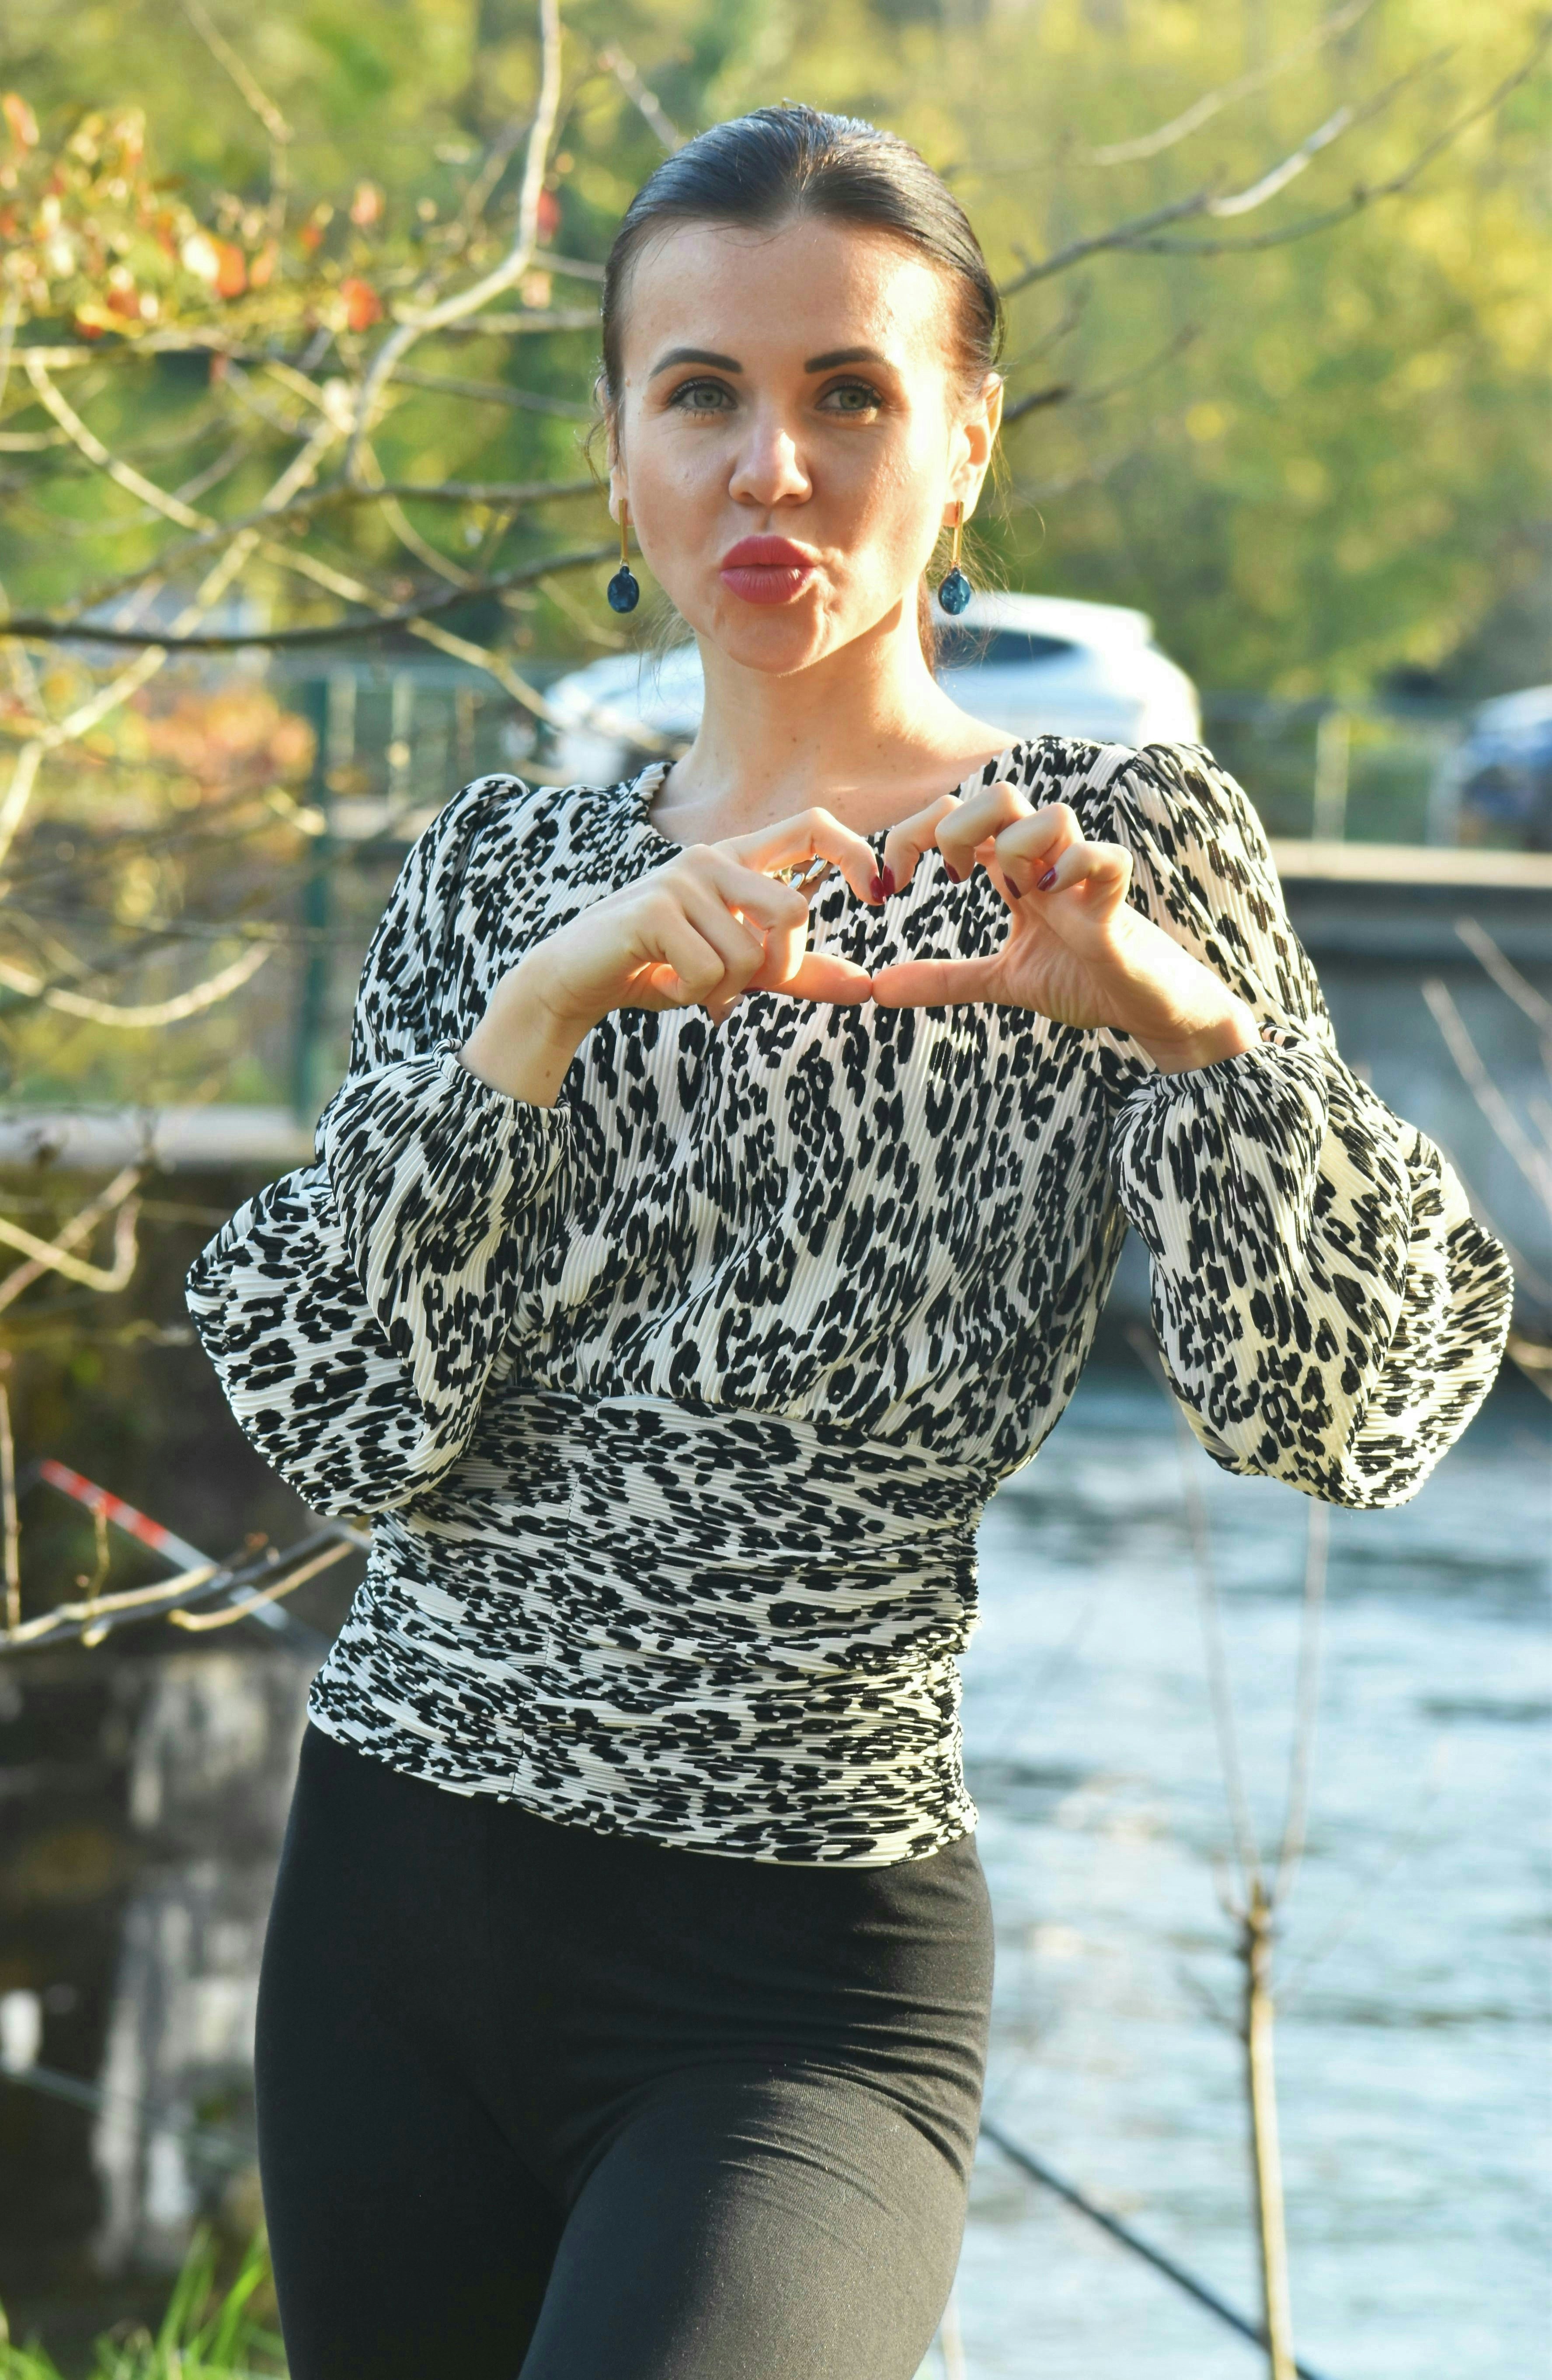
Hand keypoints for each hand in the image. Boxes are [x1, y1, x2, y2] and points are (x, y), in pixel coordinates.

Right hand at [459, 808, 878, 1104]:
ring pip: (750, 953)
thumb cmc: (657, 969)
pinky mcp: (656, 907)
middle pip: (793, 909)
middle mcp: (713, 858)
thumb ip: (798, 974)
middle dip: (778, 966)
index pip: (813, 825)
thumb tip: (868, 987)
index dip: (854, 852)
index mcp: (736, 861)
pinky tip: (661, 981)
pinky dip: (693, 994)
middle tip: (738, 987)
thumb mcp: (737, 972)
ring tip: (687, 982)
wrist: (576, 980)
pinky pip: (711, 971)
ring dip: (724, 990)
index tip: (874, 893)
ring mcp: (682, 877)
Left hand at [869, 782, 1258, 1073]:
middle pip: (1000, 794)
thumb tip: (879, 988)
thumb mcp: (1000, 981)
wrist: (1148, 1010)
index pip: (958, 815)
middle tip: (951, 876)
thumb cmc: (1084, 980)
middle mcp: (1049, 861)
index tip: (888, 884)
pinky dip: (1077, 868)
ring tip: (1014, 893)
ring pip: (1053, 813)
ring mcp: (1085, 877)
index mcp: (1016, 869)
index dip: (915, 835)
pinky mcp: (1118, 903)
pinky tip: (1052, 899)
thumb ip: (944, 980)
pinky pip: (1105, 859)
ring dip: (1017, 847)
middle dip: (959, 826)